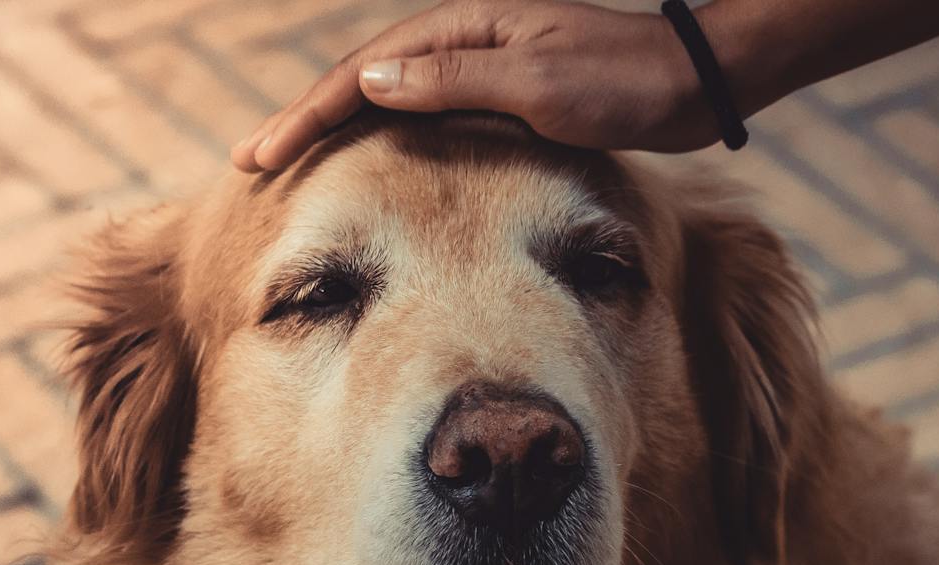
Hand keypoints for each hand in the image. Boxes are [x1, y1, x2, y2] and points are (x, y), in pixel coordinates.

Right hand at [231, 0, 723, 172]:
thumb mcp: (538, 83)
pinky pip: (422, 115)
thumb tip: (370, 83)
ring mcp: (478, 67)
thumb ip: (454, 81)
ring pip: (386, 98)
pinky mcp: (498, 93)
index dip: (307, 115)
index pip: (362, 75)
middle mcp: (461, 42)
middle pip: (361, 82)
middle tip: (251, 160)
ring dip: (335, 128)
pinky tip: (368, 156)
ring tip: (291, 159)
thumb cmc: (622, 83)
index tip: (262, 154)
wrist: (687, 83)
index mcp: (461, 31)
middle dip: (304, 121)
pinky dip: (383, 136)